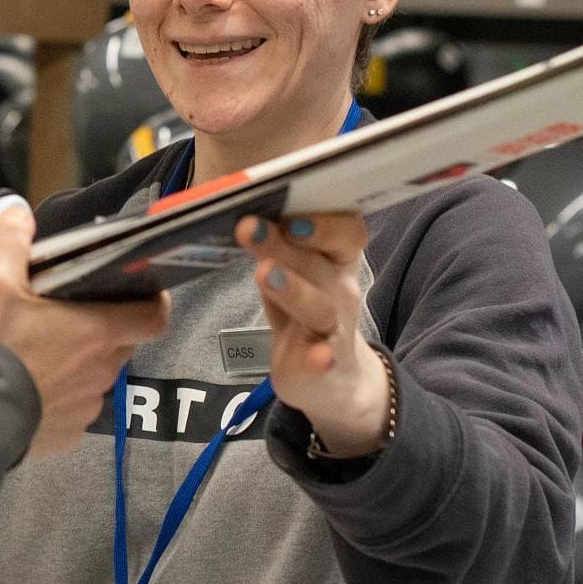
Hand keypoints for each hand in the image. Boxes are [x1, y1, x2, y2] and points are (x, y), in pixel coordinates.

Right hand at [0, 201, 170, 457]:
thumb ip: (10, 241)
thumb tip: (17, 212)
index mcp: (98, 331)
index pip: (154, 316)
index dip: (152, 302)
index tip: (140, 292)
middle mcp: (102, 371)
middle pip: (120, 342)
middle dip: (100, 328)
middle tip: (63, 316)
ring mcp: (86, 406)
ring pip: (95, 376)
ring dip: (77, 364)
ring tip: (36, 353)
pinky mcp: (66, 434)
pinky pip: (72, 409)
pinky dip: (57, 397)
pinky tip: (26, 387)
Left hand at [238, 213, 388, 457]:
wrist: (331, 375)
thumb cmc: (303, 307)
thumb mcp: (291, 271)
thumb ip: (273, 244)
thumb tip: (237, 209)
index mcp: (336, 258)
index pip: (345, 230)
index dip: (321, 220)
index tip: (287, 211)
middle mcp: (341, 289)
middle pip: (319, 263)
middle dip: (282, 244)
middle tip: (248, 227)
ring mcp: (335, 328)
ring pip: (319, 307)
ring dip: (293, 289)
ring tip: (264, 273)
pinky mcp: (324, 365)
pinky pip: (325, 361)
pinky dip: (321, 358)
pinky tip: (318, 357)